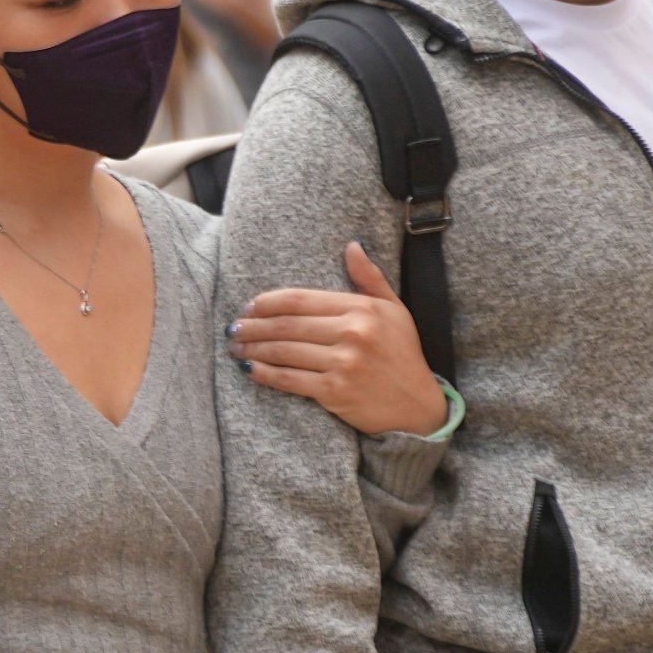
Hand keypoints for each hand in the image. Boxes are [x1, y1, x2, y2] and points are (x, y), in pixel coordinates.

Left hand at [235, 243, 449, 435]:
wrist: (418, 406)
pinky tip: (248, 368)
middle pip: (285, 325)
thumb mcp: (394, 311)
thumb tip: (351, 246)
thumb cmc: (403, 354)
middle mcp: (353, 332)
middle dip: (252, 326)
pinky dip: (263, 373)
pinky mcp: (334, 390)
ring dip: (252, 348)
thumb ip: (369, 279)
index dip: (266, 303)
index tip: (248, 307)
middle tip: (233, 329)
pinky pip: (288, 379)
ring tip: (235, 347)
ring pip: (282, 350)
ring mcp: (343, 362)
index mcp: (362, 308)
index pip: (299, 299)